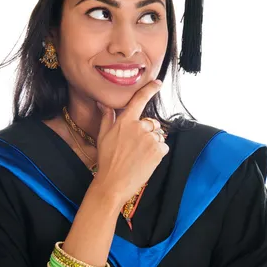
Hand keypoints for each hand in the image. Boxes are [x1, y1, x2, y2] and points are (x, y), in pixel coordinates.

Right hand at [94, 80, 168, 204]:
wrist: (113, 183)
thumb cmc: (106, 160)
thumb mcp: (103, 136)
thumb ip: (107, 118)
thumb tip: (104, 103)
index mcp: (125, 121)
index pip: (139, 100)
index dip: (150, 89)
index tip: (158, 83)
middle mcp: (139, 127)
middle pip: (152, 123)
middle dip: (148, 132)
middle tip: (136, 147)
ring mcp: (149, 138)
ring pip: (158, 136)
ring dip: (153, 143)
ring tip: (139, 155)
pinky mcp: (158, 150)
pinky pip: (163, 147)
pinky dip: (158, 153)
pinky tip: (146, 160)